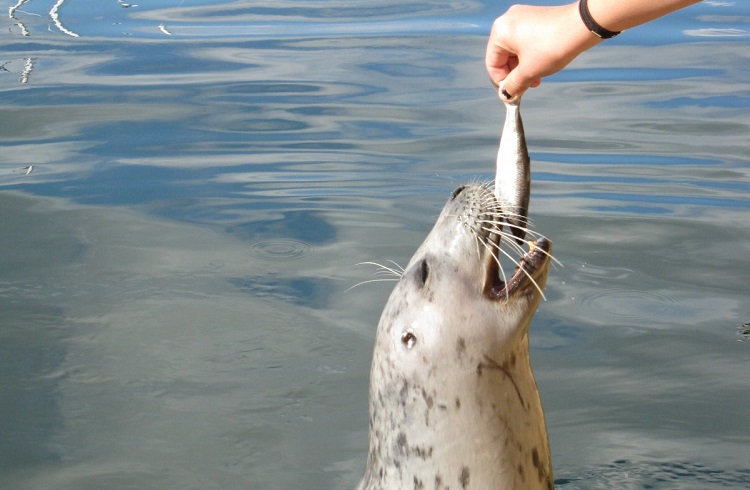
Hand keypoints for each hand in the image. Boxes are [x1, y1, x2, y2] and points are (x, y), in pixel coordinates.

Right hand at [486, 2, 600, 99]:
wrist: (582, 27)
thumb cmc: (553, 45)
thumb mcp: (529, 71)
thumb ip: (514, 85)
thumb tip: (506, 95)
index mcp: (500, 31)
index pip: (492, 63)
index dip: (501, 82)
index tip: (512, 93)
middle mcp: (508, 21)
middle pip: (503, 56)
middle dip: (514, 74)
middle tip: (526, 87)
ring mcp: (522, 17)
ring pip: (515, 49)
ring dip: (523, 67)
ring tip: (536, 78)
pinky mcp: (535, 17)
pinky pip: (525, 40)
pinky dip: (530, 55)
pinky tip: (541, 65)